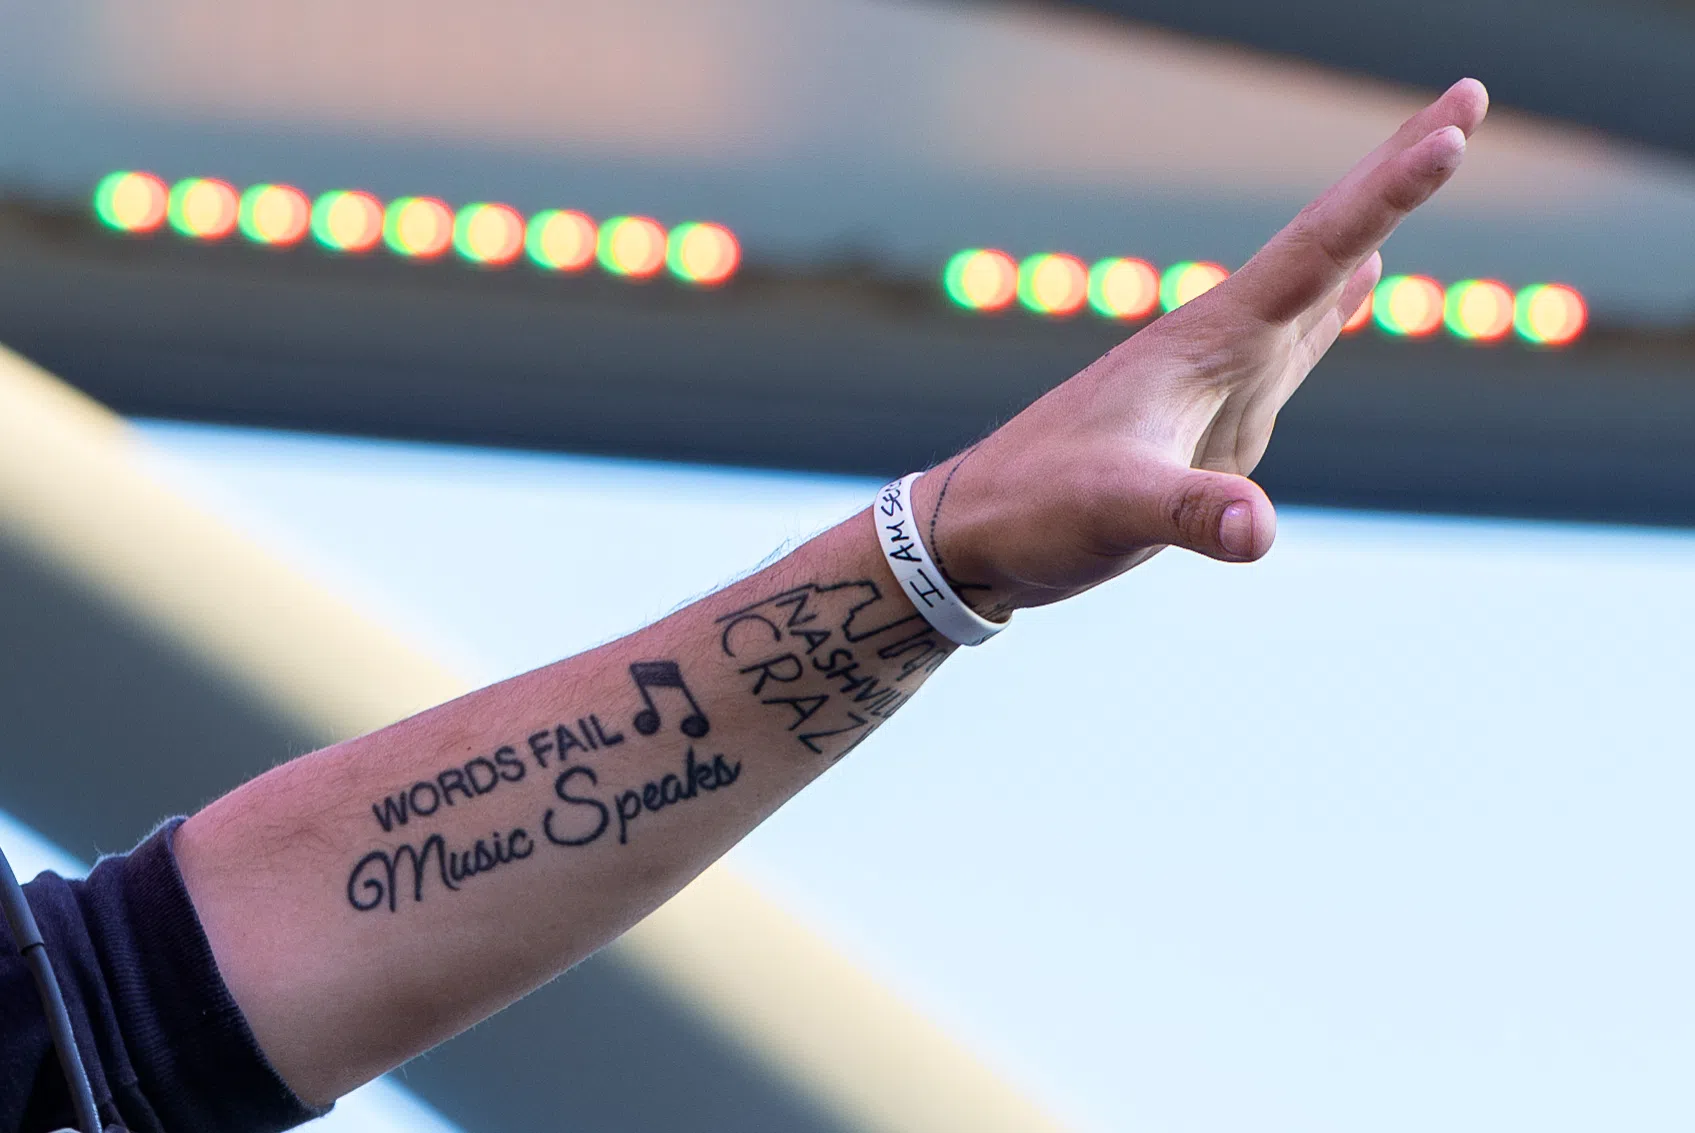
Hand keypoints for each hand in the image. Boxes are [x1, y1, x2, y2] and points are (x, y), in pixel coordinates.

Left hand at [918, 79, 1490, 614]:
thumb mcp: (1111, 510)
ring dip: (1374, 225)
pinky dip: (1340, 303)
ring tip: (1428, 160)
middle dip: (1393, 172)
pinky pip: (1298, 340)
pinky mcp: (1220, 416)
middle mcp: (1220, 343)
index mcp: (1204, 341)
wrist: (982, 530)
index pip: (1314, 252)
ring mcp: (1222, 377)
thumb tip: (1258, 529)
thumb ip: (1186, 514)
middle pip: (1325, 241)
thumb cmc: (1035, 510)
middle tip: (1468, 97)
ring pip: (1315, 282)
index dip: (1386, 194)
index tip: (1454, 131)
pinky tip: (1361, 284)